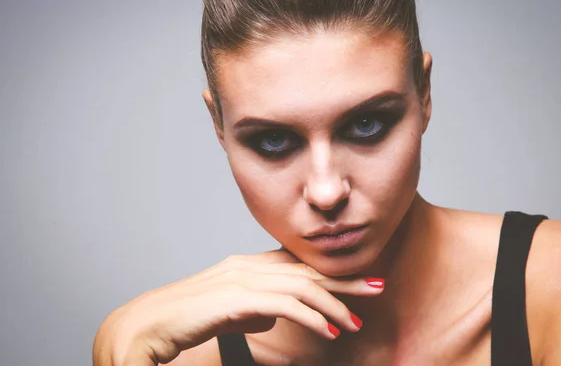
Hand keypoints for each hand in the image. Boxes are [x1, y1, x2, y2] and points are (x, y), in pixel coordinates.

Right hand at [93, 249, 384, 364]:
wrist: (146, 324)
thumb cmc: (184, 321)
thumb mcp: (226, 313)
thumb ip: (251, 310)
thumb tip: (274, 317)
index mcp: (247, 266)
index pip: (298, 266)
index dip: (331, 273)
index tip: (359, 281)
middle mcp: (248, 266)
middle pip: (306, 271)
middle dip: (345, 280)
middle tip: (378, 286)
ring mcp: (241, 279)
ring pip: (301, 286)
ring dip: (334, 304)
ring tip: (358, 321)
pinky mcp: (235, 298)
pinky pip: (285, 305)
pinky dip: (313, 317)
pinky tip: (331, 331)